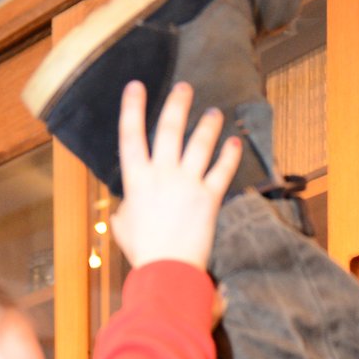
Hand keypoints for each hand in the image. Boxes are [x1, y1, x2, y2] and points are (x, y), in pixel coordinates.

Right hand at [108, 80, 239, 272]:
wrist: (168, 271)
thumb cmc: (144, 253)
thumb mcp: (123, 228)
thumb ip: (124, 211)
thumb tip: (125, 208)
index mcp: (137, 180)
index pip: (130, 135)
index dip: (132, 108)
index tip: (135, 86)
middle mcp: (162, 175)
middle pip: (170, 129)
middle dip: (178, 104)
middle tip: (185, 88)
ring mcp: (187, 184)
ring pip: (200, 144)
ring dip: (208, 124)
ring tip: (215, 112)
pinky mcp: (209, 199)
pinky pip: (222, 170)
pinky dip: (230, 155)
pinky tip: (235, 142)